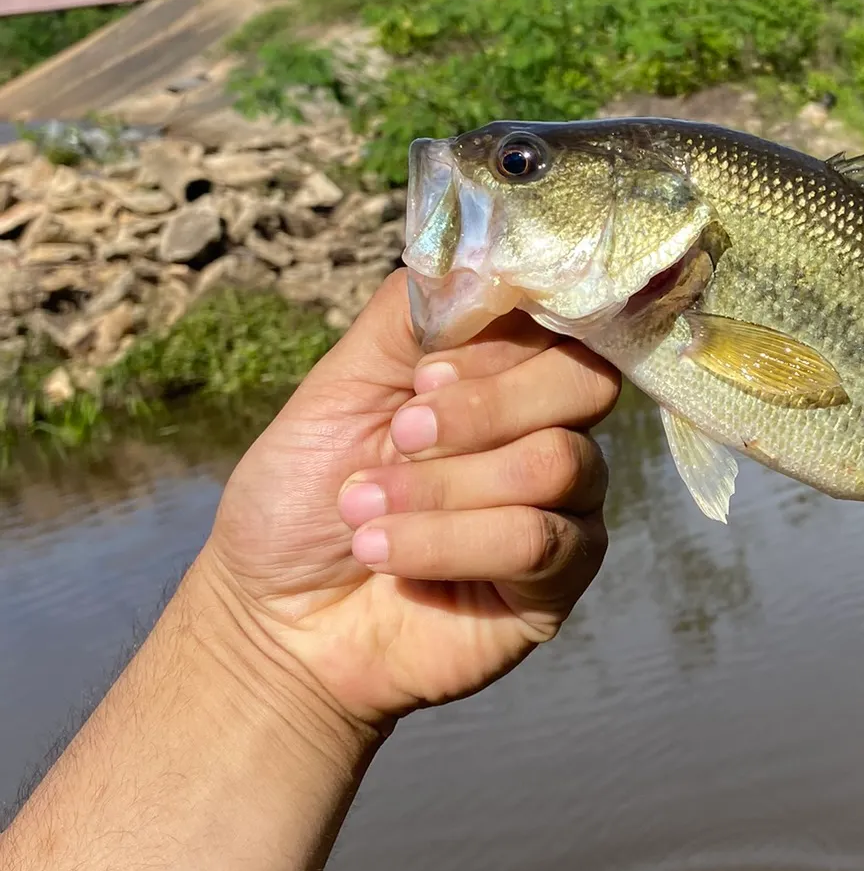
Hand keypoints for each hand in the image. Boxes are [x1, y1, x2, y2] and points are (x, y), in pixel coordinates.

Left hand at [197, 270, 618, 730]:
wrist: (271, 616)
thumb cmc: (305, 493)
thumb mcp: (344, 380)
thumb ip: (415, 312)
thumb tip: (483, 254)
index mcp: (508, 371)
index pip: (567, 319)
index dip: (511, 335)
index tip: (426, 371)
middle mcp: (549, 427)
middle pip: (586, 381)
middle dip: (483, 408)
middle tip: (400, 433)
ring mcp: (564, 506)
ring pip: (558, 462)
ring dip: (446, 485)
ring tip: (364, 508)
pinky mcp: (558, 581)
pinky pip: (539, 541)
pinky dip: (449, 541)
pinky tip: (384, 552)